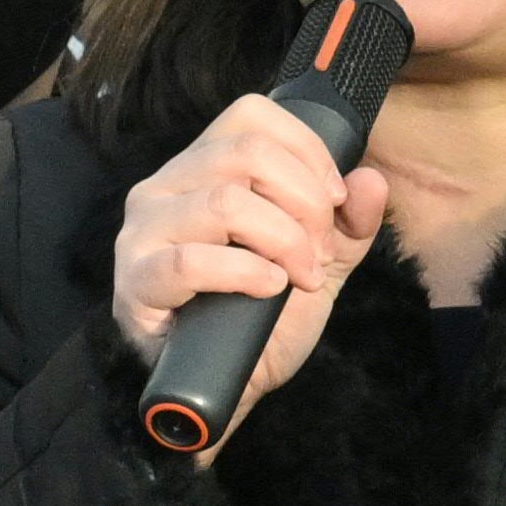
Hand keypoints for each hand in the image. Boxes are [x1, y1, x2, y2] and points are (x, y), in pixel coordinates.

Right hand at [101, 94, 394, 413]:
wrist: (226, 389)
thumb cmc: (258, 320)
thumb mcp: (318, 263)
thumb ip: (348, 223)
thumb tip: (370, 181)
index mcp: (201, 170)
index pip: (250, 116)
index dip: (306, 150)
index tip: (334, 200)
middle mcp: (163, 188)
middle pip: (244, 152)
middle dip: (304, 201)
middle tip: (318, 249)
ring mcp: (143, 233)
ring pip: (224, 201)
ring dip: (282, 241)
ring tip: (299, 276)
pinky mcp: (135, 282)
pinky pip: (191, 261)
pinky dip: (245, 273)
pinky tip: (268, 288)